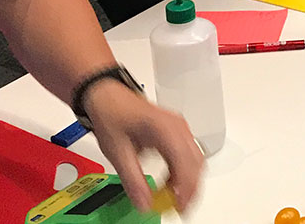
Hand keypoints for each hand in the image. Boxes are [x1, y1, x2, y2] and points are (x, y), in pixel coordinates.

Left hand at [83, 82, 203, 211]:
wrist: (107, 95)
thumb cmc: (112, 114)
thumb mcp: (117, 152)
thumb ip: (133, 180)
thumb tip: (144, 204)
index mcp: (164, 128)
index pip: (184, 160)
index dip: (186, 186)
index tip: (179, 206)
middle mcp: (177, 126)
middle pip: (196, 162)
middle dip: (191, 189)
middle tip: (178, 209)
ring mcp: (180, 128)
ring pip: (196, 160)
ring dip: (189, 182)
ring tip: (174, 200)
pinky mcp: (177, 132)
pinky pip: (189, 155)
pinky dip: (185, 173)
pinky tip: (172, 185)